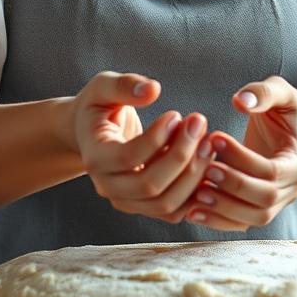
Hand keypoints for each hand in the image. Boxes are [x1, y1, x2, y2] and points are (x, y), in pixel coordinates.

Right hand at [68, 71, 213, 223]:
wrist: (90, 134)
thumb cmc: (98, 107)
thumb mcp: (103, 87)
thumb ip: (124, 85)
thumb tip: (152, 90)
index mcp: (94, 157)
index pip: (128, 157)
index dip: (157, 137)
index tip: (176, 114)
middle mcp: (107, 186)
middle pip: (150, 185)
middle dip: (181, 155)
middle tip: (199, 124)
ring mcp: (126, 201)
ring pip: (165, 203)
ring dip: (193, 174)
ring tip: (207, 141)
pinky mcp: (144, 206)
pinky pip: (174, 211)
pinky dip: (194, 191)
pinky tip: (205, 160)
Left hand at [186, 75, 296, 230]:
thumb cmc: (287, 109)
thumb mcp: (281, 92)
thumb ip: (263, 93)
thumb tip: (241, 101)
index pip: (272, 171)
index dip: (242, 158)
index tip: (215, 137)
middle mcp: (293, 189)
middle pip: (264, 201)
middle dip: (232, 186)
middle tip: (204, 169)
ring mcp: (279, 203)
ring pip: (253, 218)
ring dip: (223, 209)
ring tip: (195, 194)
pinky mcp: (260, 208)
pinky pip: (241, 223)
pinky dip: (218, 221)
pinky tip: (193, 210)